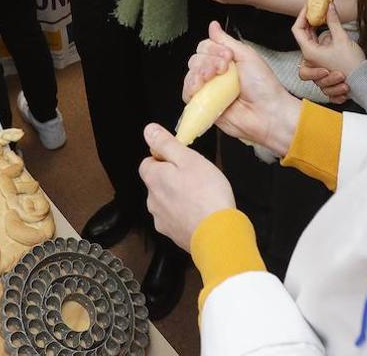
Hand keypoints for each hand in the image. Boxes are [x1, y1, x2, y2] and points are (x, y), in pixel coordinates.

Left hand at [140, 123, 234, 249]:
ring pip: (166, 202)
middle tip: (196, 179)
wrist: (218, 234)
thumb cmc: (206, 194)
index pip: (148, 162)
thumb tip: (149, 130)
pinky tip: (201, 214)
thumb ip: (166, 144)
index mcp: (153, 178)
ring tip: (201, 197)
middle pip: (157, 182)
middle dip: (173, 179)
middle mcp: (151, 200)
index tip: (183, 161)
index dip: (165, 159)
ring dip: (178, 198)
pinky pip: (176, 219)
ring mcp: (161, 219)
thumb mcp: (188, 158)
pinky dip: (185, 215)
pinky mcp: (173, 235)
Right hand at [184, 21, 301, 156]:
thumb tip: (213, 25)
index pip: (205, 47)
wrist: (267, 112)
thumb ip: (226, 40)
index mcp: (225, 61)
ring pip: (190, 74)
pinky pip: (187, 94)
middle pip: (195, 59)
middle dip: (208, 61)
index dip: (212, 49)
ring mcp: (208, 90)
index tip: (228, 56)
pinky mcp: (203, 106)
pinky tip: (203, 86)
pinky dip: (191, 87)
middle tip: (224, 69)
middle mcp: (215, 75)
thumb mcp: (247, 55)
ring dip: (200, 73)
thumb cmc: (263, 86)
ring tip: (214, 78)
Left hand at [293, 2, 360, 102]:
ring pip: (311, 41)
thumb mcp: (342, 38)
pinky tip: (331, 34)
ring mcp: (315, 62)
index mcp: (309, 53)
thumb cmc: (351, 64)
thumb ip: (333, 21)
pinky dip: (323, 39)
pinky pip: (319, 47)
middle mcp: (309, 59)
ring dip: (317, 31)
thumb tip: (329, 6)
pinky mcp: (323, 63)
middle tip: (318, 10)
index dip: (302, 16)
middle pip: (304, 35)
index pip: (297, 30)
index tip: (309, 7)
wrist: (362, 82)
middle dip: (311, 21)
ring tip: (326, 23)